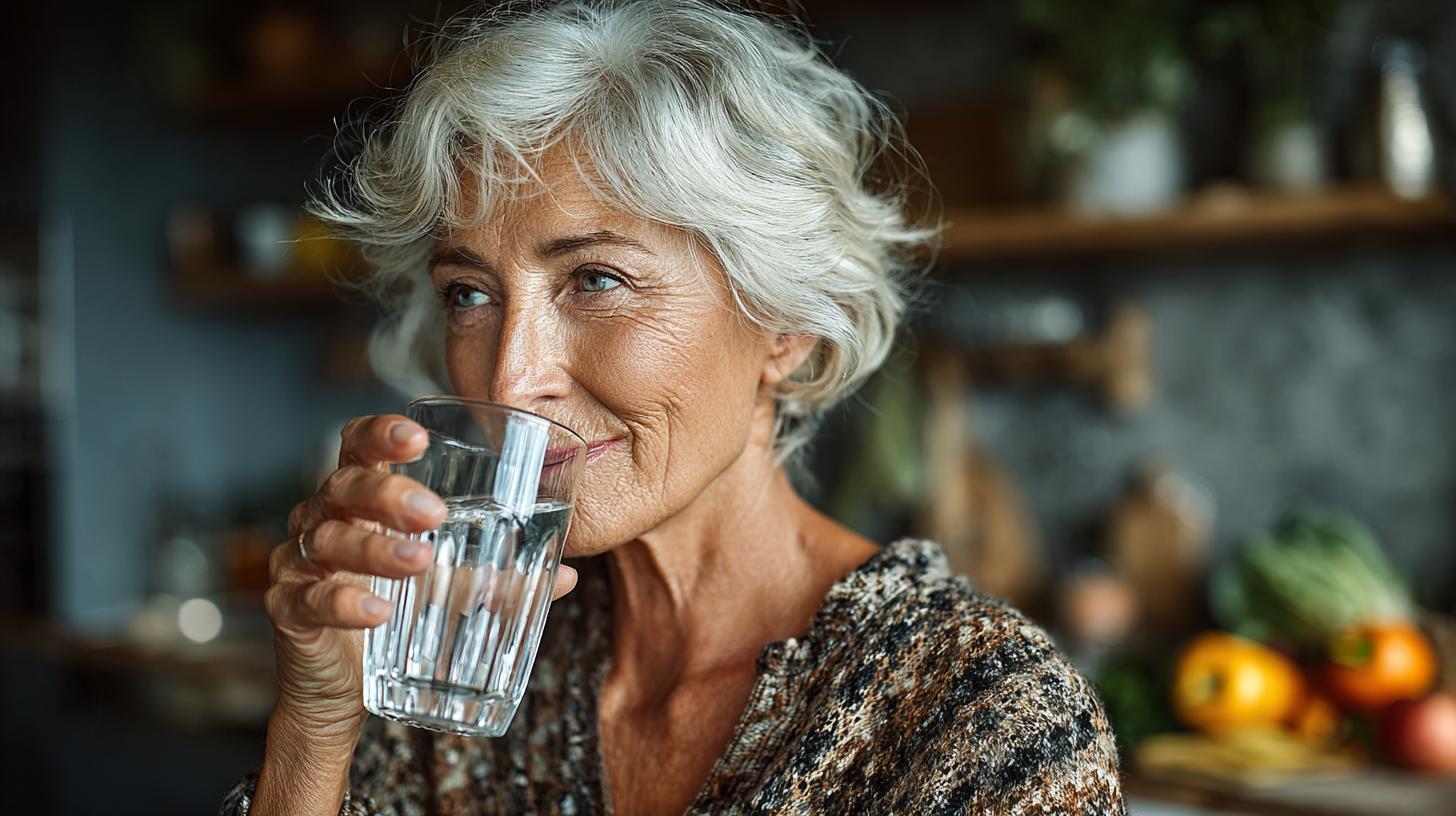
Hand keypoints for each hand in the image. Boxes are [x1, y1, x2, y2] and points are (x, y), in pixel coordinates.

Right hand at [254, 414, 578, 813]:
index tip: (418, 436)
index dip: (380, 433)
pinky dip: (345, 603)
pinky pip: (310, 600)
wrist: (342, 689)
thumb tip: (569, 575)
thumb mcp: (449, 589)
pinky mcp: (288, 611)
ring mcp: (299, 563)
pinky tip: (378, 612)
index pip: (357, 445)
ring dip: (376, 550)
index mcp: (360, 499)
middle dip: (388, 494)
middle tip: (434, 512)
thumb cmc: (396, 615)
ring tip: (420, 561)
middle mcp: (322, 519)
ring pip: (329, 540)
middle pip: (344, 485)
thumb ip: (499, 576)